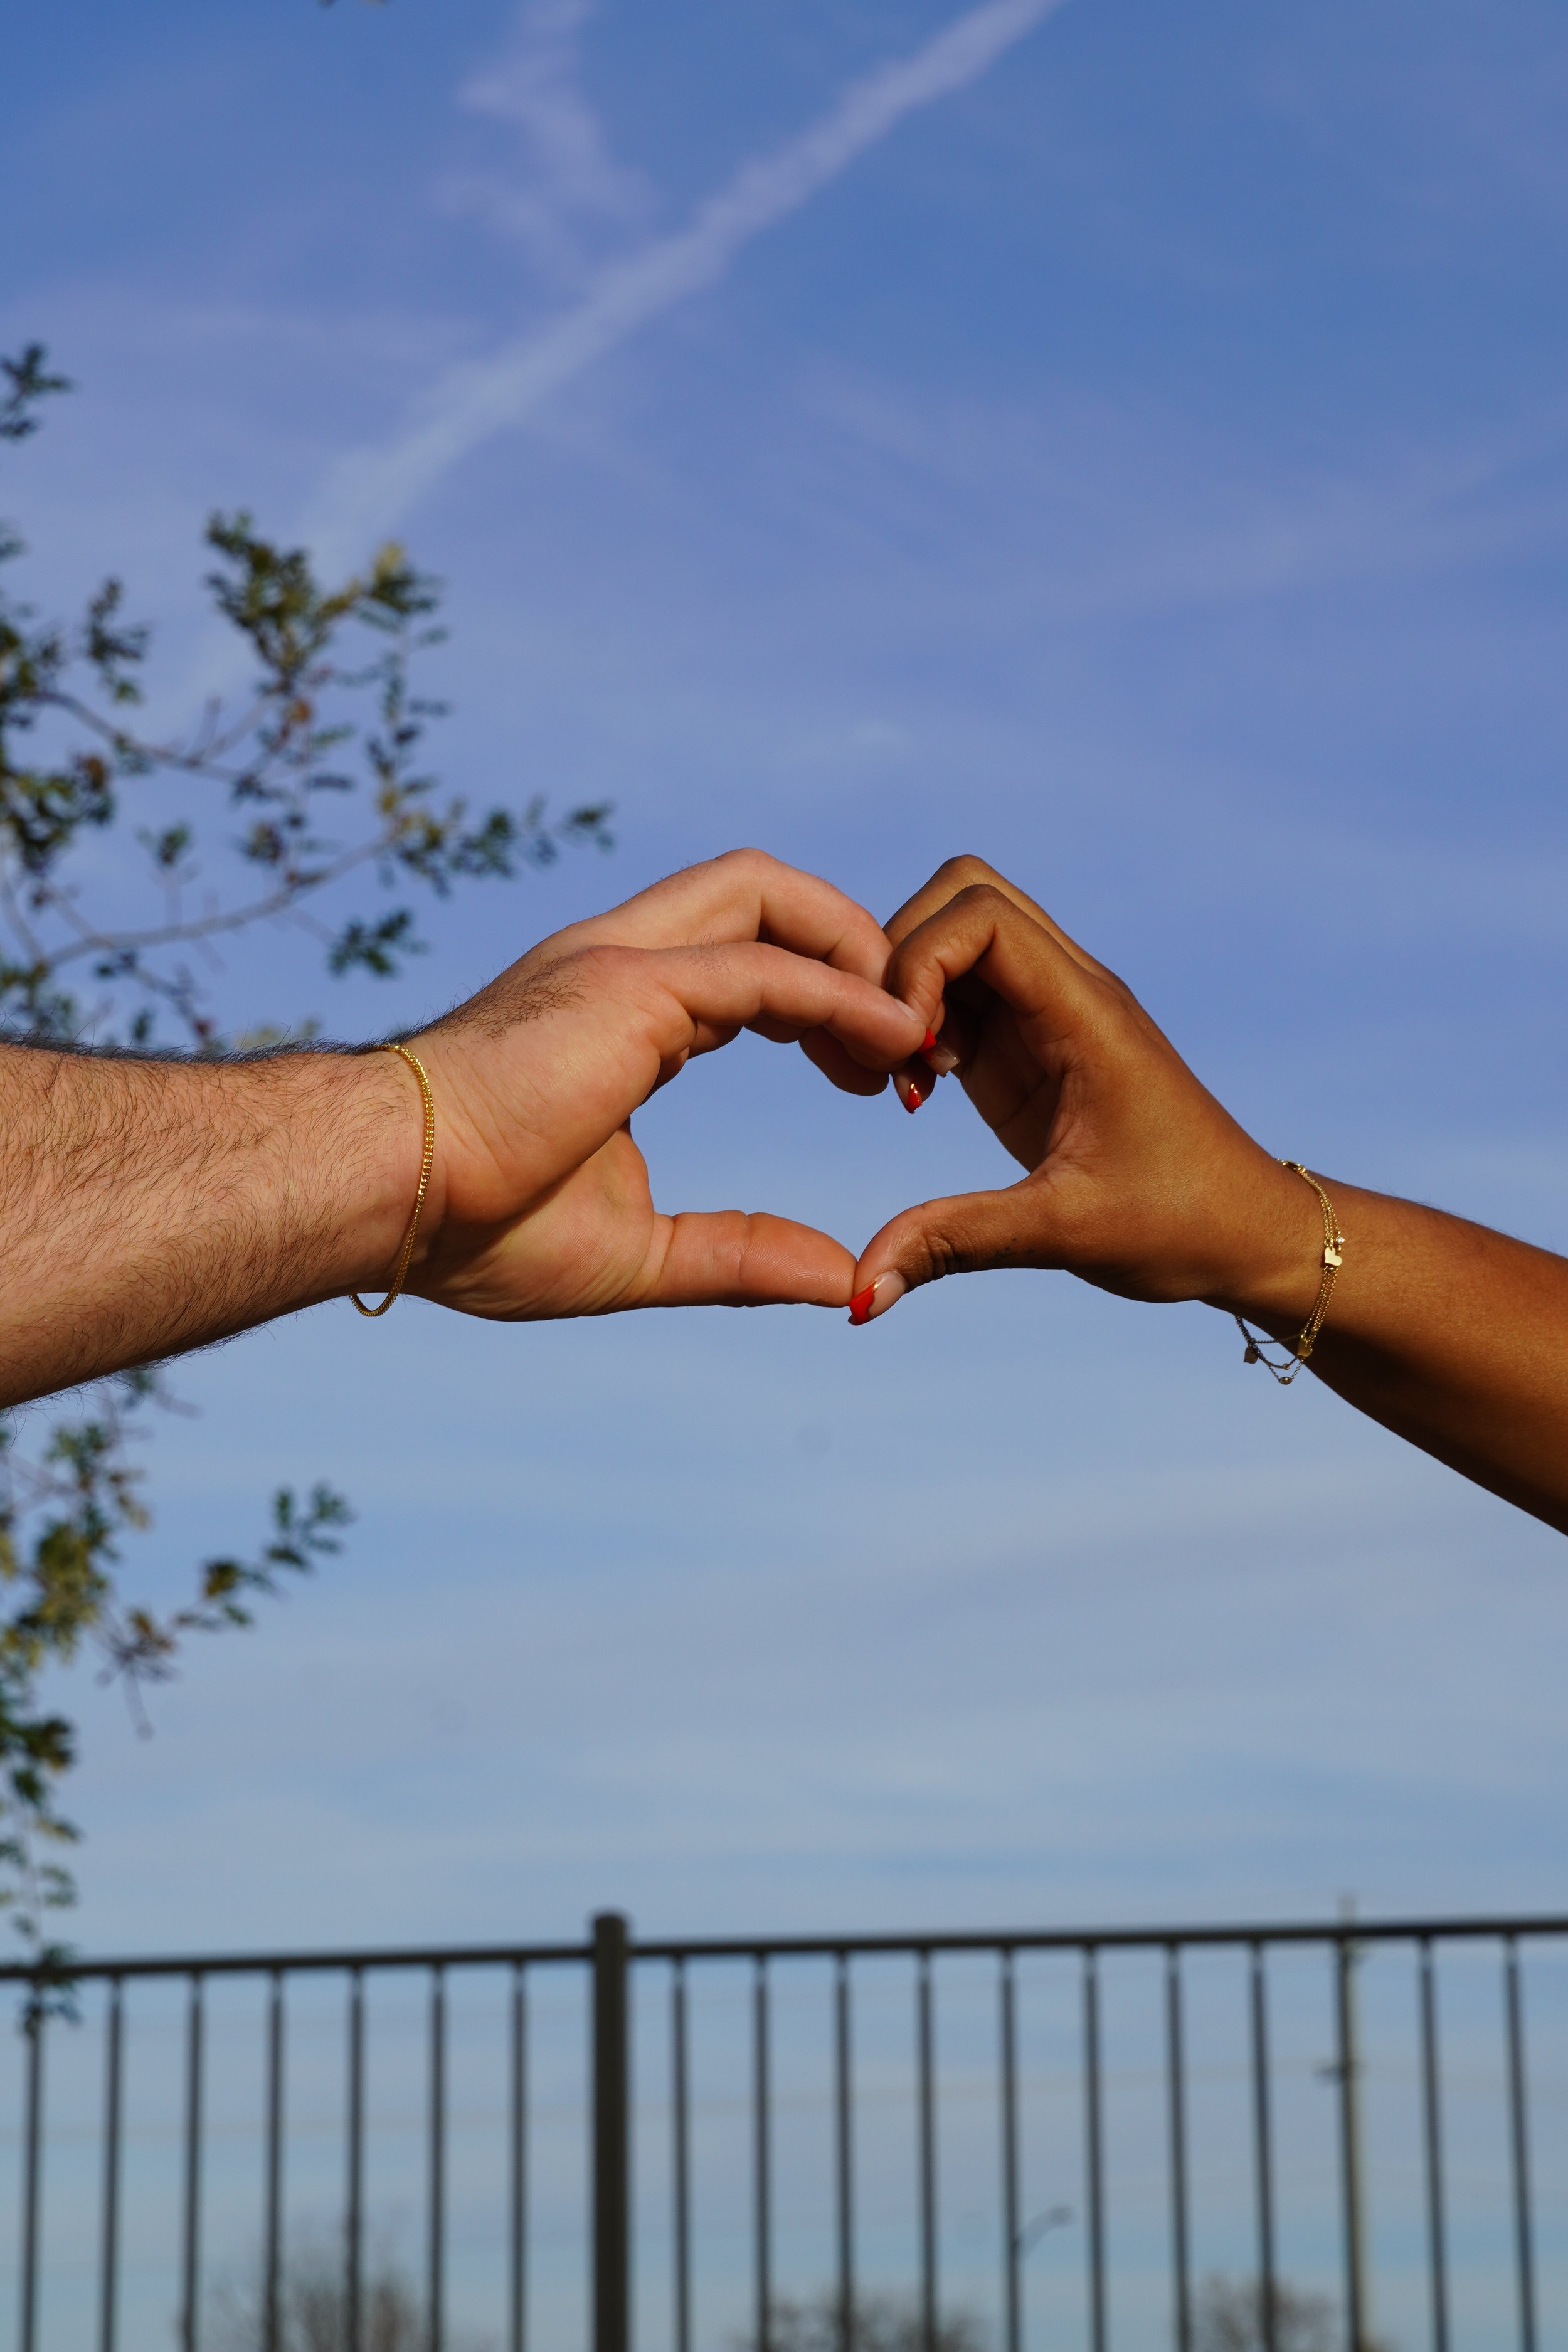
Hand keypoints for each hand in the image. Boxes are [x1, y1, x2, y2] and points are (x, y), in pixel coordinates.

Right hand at [405, 851, 924, 1317]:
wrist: (383, 1196)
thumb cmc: (471, 1226)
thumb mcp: (636, 1255)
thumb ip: (737, 1256)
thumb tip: (837, 1277)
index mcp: (616, 1014)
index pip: (743, 964)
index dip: (823, 1006)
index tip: (873, 1079)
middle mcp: (618, 964)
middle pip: (762, 895)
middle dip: (850, 948)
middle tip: (906, 1045)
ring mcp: (618, 961)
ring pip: (767, 895)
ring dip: (855, 950)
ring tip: (909, 1035)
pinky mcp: (628, 985)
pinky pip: (763, 968)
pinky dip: (839, 994)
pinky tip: (890, 1040)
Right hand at [847, 857, 1326, 1324]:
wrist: (1246, 1234)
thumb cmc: (1180, 1224)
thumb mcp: (1064, 1234)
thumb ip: (955, 1242)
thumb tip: (861, 1289)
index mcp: (1088, 1012)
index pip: (983, 913)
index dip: (920, 959)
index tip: (910, 1050)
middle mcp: (1069, 991)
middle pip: (964, 893)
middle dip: (901, 955)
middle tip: (891, 1051)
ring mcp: (1048, 1012)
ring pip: (957, 935)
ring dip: (908, 990)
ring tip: (904, 1077)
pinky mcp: (1030, 1046)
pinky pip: (961, 992)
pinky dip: (921, 1024)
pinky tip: (920, 1093)